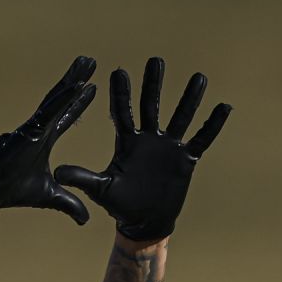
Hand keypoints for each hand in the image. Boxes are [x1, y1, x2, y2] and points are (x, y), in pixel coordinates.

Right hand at [0, 56, 97, 223]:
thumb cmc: (14, 191)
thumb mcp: (51, 197)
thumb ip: (70, 203)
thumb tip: (86, 219)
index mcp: (44, 140)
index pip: (66, 117)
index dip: (78, 103)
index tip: (92, 88)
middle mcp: (40, 128)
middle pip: (62, 99)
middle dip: (77, 81)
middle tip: (90, 62)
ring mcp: (35, 126)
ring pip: (57, 98)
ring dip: (73, 80)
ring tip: (87, 62)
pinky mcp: (30, 129)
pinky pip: (52, 110)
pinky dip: (65, 98)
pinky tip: (79, 84)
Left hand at [54, 57, 231, 240]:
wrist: (144, 221)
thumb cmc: (120, 204)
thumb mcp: (101, 189)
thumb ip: (82, 178)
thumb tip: (57, 173)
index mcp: (127, 142)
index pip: (123, 112)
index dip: (121, 94)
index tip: (118, 71)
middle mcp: (149, 138)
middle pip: (152, 105)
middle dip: (153, 84)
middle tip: (155, 60)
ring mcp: (169, 147)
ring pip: (180, 117)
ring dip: (189, 98)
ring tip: (198, 77)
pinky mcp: (185, 159)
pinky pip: (201, 139)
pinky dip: (212, 125)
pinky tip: (224, 107)